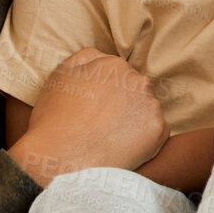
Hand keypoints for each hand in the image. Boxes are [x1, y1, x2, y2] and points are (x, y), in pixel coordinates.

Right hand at [10, 48, 167, 186]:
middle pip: (134, 90)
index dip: (105, 93)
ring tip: (111, 138)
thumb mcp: (60, 76)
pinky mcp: (158, 129)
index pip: (117, 75)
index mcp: (114, 65)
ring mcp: (150, 105)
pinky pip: (156, 133)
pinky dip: (145, 140)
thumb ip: (84, 58)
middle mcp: (137, 81)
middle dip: (122, 104)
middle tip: (102, 125)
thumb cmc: (55, 119)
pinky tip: (124, 148)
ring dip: (134, 121)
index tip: (94, 109)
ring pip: (145, 110)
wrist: (62, 158)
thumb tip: (101, 54)